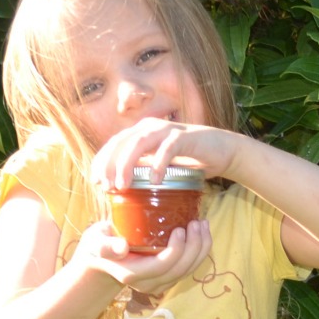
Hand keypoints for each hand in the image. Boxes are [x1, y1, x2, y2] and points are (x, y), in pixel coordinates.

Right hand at [72, 218, 211, 297]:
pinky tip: (202, 233)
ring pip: (188, 270)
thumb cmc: (98, 246)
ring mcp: (160, 284)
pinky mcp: (167, 279)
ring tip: (203, 224)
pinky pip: (188, 268)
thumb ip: (106, 246)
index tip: (180, 228)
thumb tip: (122, 247)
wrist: (102, 261)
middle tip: (197, 222)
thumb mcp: (96, 243)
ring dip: (201, 248)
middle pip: (180, 269)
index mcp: (133, 275)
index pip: (162, 266)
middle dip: (194, 247)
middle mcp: (149, 284)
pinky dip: (199, 251)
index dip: (176, 250)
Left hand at [92, 118, 241, 190]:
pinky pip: (167, 149)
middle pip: (121, 142)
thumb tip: (124, 191)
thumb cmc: (191, 161)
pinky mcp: (184, 137)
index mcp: (141, 132)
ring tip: (122, 185)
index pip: (114, 143)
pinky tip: (154, 181)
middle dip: (109, 164)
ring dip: (127, 164)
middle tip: (105, 186)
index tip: (96, 181)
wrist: (223, 151)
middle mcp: (150, 127)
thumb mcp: (161, 165)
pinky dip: (158, 164)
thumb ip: (144, 170)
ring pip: (139, 143)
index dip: (101, 161)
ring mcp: (167, 130)